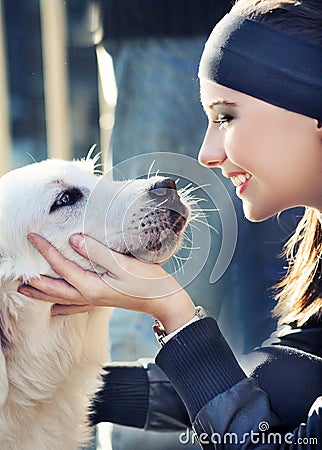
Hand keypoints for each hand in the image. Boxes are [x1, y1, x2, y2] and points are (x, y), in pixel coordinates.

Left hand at [18, 233, 195, 332]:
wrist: (164, 300)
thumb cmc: (147, 281)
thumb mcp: (123, 264)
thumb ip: (97, 251)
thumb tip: (74, 240)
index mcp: (91, 286)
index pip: (61, 266)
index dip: (46, 250)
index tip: (32, 237)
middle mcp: (88, 295)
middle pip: (54, 288)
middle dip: (35, 279)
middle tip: (16, 273)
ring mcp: (94, 300)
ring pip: (60, 298)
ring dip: (42, 294)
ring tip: (25, 291)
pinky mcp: (102, 300)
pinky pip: (74, 306)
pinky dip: (61, 306)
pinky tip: (55, 310)